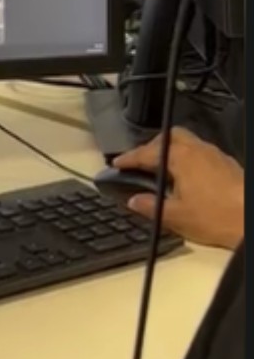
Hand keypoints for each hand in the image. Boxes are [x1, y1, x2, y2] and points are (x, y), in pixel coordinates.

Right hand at [113, 127, 244, 249]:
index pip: (147, 153)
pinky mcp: (230, 166)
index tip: (118, 163)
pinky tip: (189, 180)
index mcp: (181, 157)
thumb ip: (150, 207)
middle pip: (170, 137)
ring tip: (164, 172)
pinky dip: (189, 161)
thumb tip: (135, 201)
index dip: (129, 158)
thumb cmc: (218, 216)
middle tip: (142, 162)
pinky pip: (202, 155)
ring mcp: (217, 156)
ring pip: (188, 144)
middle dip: (153, 146)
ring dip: (173, 153)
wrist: (253, 221)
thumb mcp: (175, 216)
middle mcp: (199, 150)